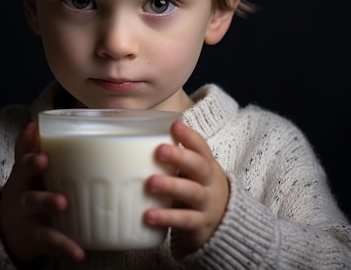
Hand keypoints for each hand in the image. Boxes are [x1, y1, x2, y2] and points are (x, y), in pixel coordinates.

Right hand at [0, 122, 84, 263]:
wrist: (8, 232)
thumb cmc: (26, 192)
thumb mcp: (25, 173)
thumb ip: (29, 149)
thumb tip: (36, 122)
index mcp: (22, 176)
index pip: (23, 158)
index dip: (29, 150)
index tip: (40, 143)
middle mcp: (21, 194)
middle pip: (25, 182)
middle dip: (34, 173)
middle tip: (47, 165)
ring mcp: (26, 217)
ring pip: (35, 208)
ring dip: (48, 202)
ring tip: (64, 202)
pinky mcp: (35, 238)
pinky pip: (51, 241)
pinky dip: (65, 247)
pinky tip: (79, 252)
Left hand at [144, 120, 228, 255]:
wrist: (222, 225)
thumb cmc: (196, 190)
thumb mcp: (190, 174)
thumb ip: (170, 161)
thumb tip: (128, 145)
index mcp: (206, 165)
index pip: (201, 147)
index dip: (189, 136)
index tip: (175, 126)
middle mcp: (209, 182)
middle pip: (199, 166)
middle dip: (180, 157)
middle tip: (160, 151)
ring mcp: (206, 204)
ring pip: (191, 192)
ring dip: (171, 186)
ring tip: (151, 182)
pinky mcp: (199, 224)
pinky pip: (184, 220)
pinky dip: (166, 217)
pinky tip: (149, 215)